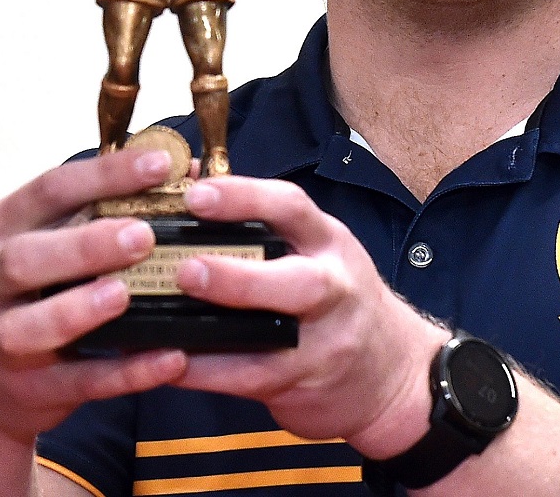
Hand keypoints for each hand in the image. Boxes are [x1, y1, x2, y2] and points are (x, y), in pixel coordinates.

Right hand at [0, 150, 188, 447]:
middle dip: (84, 245)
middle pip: (25, 257)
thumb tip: (182, 173)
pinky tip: (169, 358)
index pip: (48, 190)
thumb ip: (91, 213)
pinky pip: (78, 381)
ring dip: (80, 309)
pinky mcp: (29, 389)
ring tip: (125, 294)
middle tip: (142, 235)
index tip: (160, 164)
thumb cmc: (20, 297)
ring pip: (33, 324)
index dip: (104, 175)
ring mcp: (1, 338)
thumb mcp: (33, 244)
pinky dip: (124, 372)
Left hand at [171, 176, 449, 454]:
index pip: (292, 209)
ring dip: (215, 335)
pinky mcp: (303, 383)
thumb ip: (258, 218)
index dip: (243, 198)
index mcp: (327, 243)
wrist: (393, 374)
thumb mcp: (314, 246)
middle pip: (298, 284)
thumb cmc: (337, 296)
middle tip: (187, 270)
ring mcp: (322, 342)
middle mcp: (332, 289)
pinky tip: (168, 362)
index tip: (196, 194)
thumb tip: (185, 175)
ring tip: (166, 327)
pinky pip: (248, 379)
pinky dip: (205, 373)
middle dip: (239, 278)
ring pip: (273, 341)